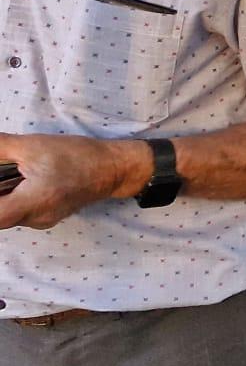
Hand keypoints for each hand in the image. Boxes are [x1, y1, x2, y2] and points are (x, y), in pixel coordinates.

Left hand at [0, 132, 148, 230]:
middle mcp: (35, 219)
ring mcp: (43, 220)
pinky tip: (16, 183)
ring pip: (8, 217)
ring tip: (9, 176)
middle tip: (3, 175)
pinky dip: (11, 200)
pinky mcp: (49, 215)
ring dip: (2, 200)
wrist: (114, 168)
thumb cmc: (76, 156)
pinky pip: (21, 213)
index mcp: (31, 203)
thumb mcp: (32, 146)